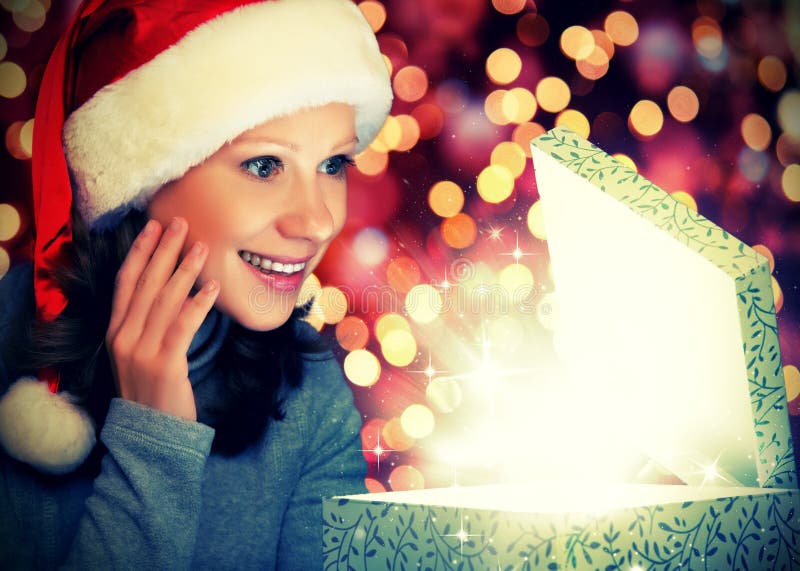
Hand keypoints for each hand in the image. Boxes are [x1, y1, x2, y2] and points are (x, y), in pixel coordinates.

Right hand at [105, 217, 218, 420]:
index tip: (152, 227)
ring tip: (202, 247)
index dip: (139, 252)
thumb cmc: (154, 392)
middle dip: (163, 250)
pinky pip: (182, 326)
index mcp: (117, 332)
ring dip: (185, 270)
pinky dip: (198, 304)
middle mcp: (124, 337)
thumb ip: (150, 325)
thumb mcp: (142, 355)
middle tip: (180, 223)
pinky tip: (213, 287)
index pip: (126, 283)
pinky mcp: (164, 365)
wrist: (151, 436)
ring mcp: (142, 351)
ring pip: (165, 300)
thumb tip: (175, 291)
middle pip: (145, 283)